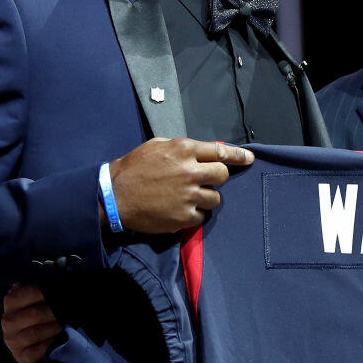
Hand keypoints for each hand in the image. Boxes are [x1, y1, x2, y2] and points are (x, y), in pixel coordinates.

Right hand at [1, 283, 60, 362]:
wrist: (28, 343)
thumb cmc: (34, 316)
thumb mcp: (33, 299)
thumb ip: (36, 288)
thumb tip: (51, 278)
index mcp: (12, 302)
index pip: (29, 292)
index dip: (48, 292)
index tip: (63, 292)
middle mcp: (8, 320)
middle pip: (36, 314)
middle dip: (55, 312)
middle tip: (68, 310)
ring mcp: (12, 339)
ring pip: (36, 332)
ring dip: (54, 328)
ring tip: (64, 325)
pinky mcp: (19, 355)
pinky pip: (35, 352)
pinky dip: (47, 346)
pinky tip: (56, 341)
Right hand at [107, 138, 253, 233]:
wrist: (113, 196)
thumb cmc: (133, 168)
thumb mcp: (157, 145)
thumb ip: (182, 147)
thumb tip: (204, 150)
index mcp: (184, 150)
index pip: (220, 151)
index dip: (238, 155)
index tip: (249, 159)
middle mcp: (190, 171)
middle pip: (222, 176)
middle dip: (217, 178)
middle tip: (206, 181)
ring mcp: (188, 196)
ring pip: (215, 198)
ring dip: (206, 198)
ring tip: (188, 197)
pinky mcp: (184, 217)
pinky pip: (202, 216)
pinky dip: (194, 214)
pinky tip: (180, 210)